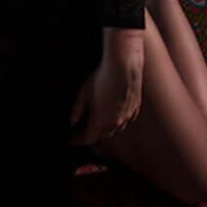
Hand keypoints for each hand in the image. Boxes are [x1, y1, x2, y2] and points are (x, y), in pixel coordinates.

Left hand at [70, 29, 143, 145]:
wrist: (124, 66)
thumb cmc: (103, 77)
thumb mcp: (84, 93)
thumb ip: (76, 110)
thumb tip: (72, 122)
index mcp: (100, 120)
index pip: (87, 138)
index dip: (78, 140)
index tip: (73, 140)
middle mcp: (114, 122)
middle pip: (101, 136)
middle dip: (91, 135)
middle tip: (82, 131)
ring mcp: (127, 117)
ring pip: (114, 130)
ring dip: (104, 130)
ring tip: (96, 123)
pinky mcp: (135, 109)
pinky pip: (124, 121)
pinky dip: (116, 121)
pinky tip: (111, 115)